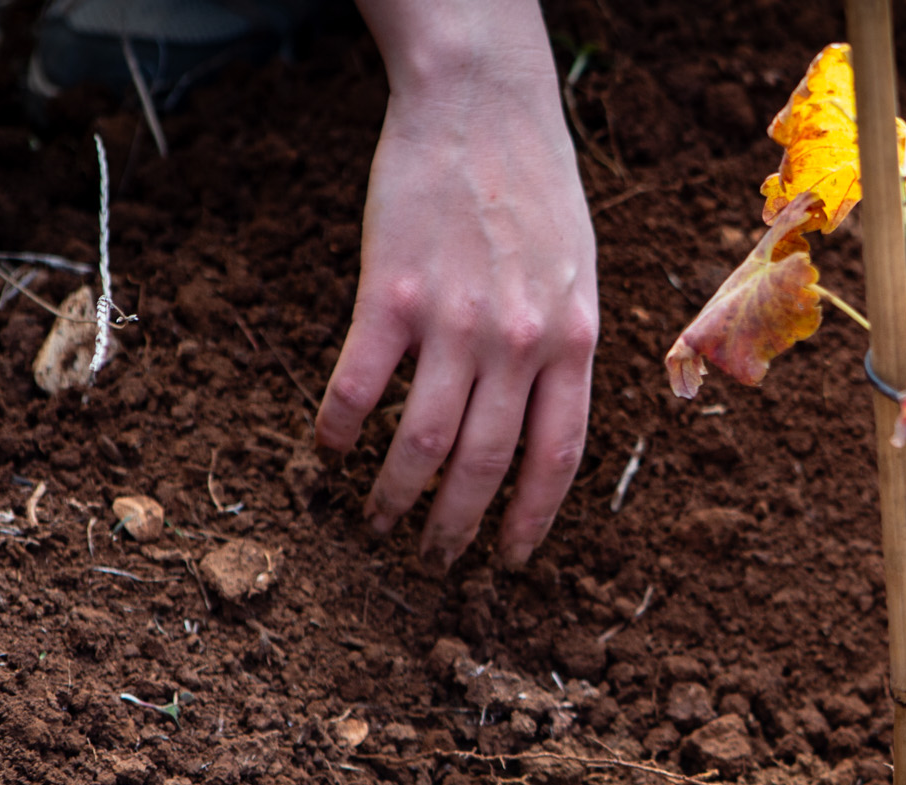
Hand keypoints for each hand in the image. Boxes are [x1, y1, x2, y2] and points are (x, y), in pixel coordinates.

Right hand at [317, 0, 598, 570]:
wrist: (483, 104)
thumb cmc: (534, 187)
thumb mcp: (579, 274)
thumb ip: (564, 347)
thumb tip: (545, 422)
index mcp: (573, 342)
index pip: (558, 458)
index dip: (532, 519)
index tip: (510, 559)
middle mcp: (520, 343)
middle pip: (485, 465)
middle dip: (457, 527)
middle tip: (432, 560)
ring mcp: (456, 321)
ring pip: (423, 443)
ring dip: (395, 496)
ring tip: (377, 523)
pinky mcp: (393, 294)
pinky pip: (359, 385)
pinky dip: (338, 428)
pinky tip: (327, 451)